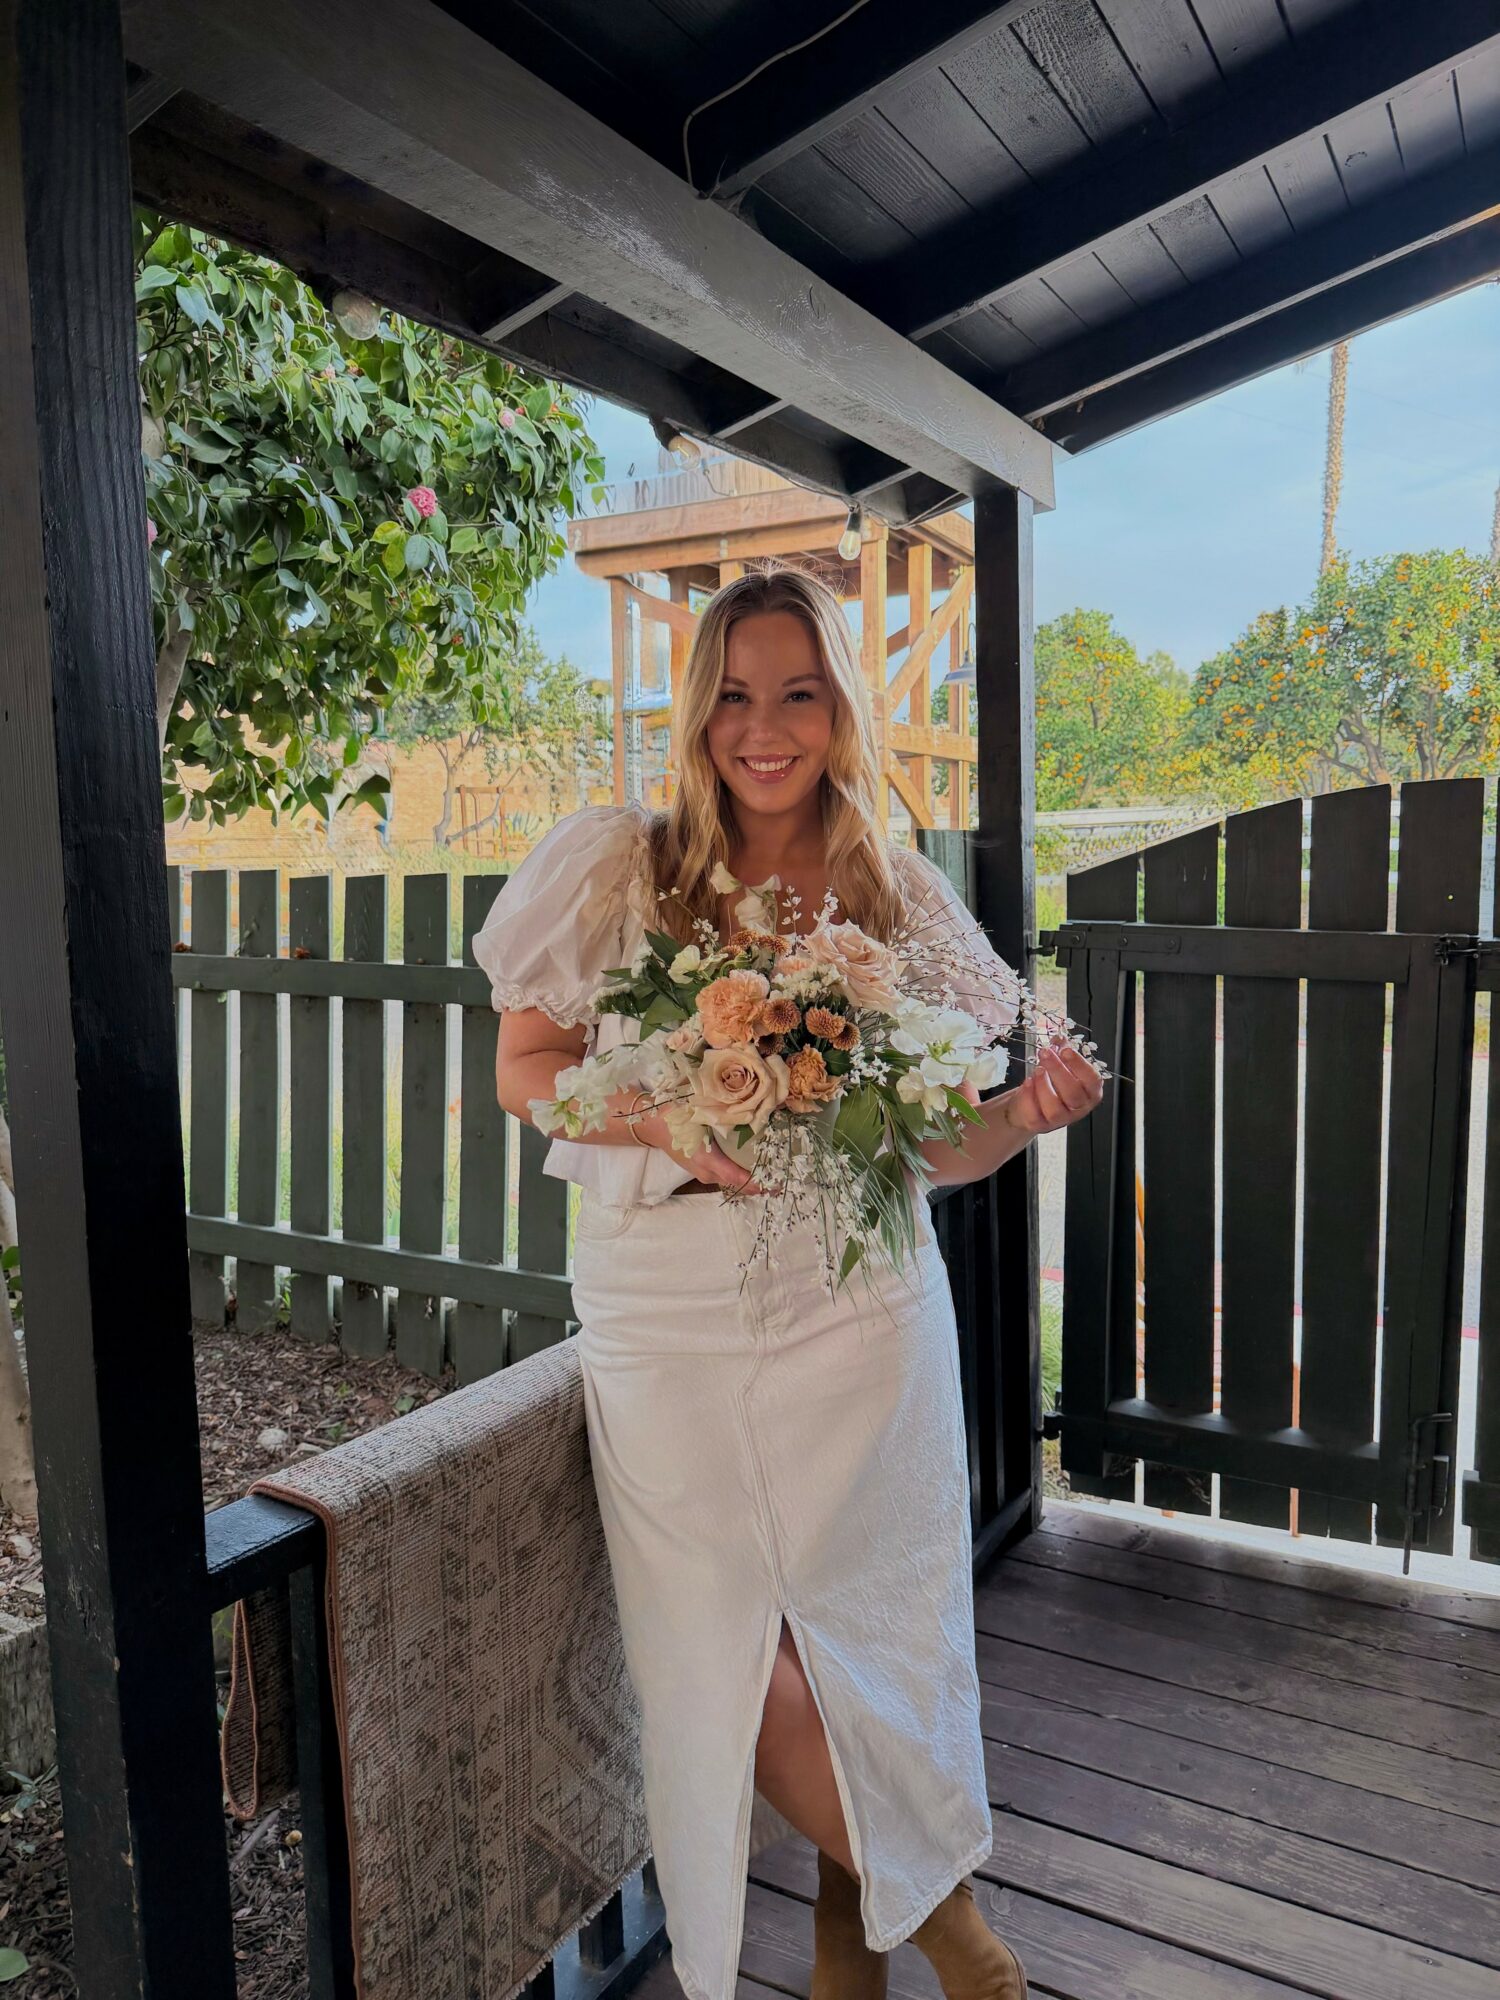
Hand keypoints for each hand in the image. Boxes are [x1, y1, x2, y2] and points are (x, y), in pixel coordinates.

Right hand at [632, 1108, 768, 1194]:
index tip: (778, 1184)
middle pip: (739, 1184)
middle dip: (760, 1182)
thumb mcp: (701, 1114)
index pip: (741, 1179)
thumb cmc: (676, 1118)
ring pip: (733, 1181)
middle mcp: (708, 1173)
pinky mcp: (702, 1171)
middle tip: (782, 1175)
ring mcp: (704, 1174)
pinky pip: (726, 1177)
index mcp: (709, 1161)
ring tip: (772, 1171)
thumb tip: (754, 1111)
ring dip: (751, 1179)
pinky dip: (740, 1174)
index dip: (760, 1183)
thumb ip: (726, 1116)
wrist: (653, 1125)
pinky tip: (752, 1165)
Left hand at [1000, 1038, 1103, 1136]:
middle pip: (1073, 1094)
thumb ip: (1062, 1051)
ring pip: (1055, 1108)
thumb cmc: (1051, 1081)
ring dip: (1044, 1086)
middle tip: (1045, 1053)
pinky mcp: (1041, 1126)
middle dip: (1058, 1071)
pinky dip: (1029, 1097)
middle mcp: (1079, 1108)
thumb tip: (1059, 1037)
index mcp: (1090, 1092)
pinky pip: (1035, 1115)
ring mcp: (1061, 1120)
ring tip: (1037, 1069)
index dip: (1080, 1065)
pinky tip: (1027, 1082)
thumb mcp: (1059, 1064)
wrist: (1030, 1103)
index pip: (1092, 1080)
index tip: (1065, 1050)